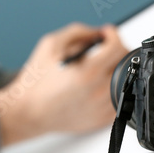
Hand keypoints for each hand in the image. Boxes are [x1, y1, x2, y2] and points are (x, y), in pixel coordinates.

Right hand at [0, 22, 128, 147]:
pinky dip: (113, 88)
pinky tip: (98, 84)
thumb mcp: (50, 45)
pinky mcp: (101, 119)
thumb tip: (97, 33)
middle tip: (105, 47)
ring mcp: (102, 108)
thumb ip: (77, 32)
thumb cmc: (35, 82)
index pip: (117, 47)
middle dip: (116, 49)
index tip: (106, 33)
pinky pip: (120, 99)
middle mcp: (99, 91)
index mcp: (88, 72)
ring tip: (100, 66)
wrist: (28, 112)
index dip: (113, 34)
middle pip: (125, 63)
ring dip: (116, 69)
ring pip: (125, 81)